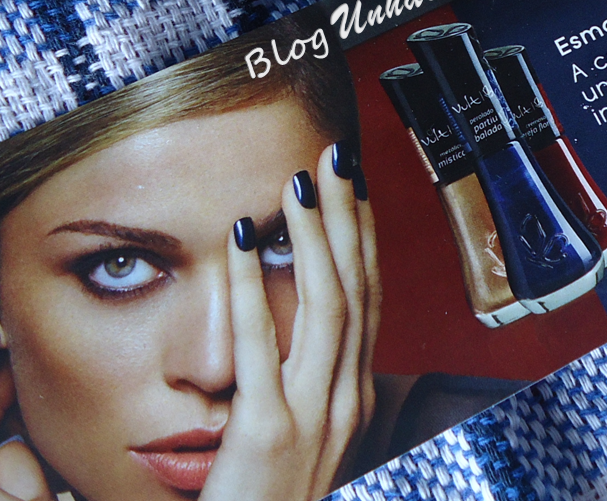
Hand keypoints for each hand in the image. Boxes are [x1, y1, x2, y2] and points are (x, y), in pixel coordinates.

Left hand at [200, 141, 380, 501]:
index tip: (351, 186)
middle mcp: (344, 405)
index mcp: (351, 403)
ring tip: (298, 183)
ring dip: (314, 236)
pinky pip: (260, 346)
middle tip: (334, 158)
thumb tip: (283, 334)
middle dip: (346, 218)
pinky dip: (252, 285)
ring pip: (326, 307)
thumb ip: (297, 391)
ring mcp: (313, 421)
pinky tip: (241, 241)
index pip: (365, 302)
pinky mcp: (267, 436)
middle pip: (355, 291)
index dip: (361, 238)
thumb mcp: (295, 447)